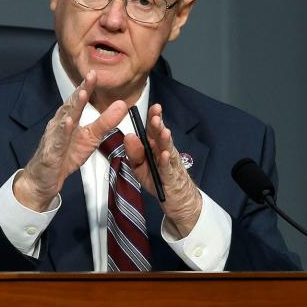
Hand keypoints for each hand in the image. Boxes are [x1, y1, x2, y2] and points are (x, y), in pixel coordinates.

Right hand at [14, 70, 127, 210]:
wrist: (44, 179)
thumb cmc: (66, 155)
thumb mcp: (91, 138)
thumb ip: (106, 122)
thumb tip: (123, 105)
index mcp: (70, 119)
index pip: (79, 100)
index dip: (87, 86)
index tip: (95, 73)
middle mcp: (60, 124)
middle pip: (71, 105)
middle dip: (81, 90)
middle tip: (91, 76)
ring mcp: (54, 137)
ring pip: (64, 119)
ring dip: (73, 106)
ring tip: (82, 94)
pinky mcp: (51, 152)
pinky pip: (57, 141)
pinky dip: (62, 131)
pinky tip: (68, 122)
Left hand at [124, 103, 202, 235]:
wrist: (177, 199)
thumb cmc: (158, 179)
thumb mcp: (140, 167)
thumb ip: (134, 153)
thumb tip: (128, 136)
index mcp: (155, 147)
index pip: (154, 130)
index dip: (154, 118)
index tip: (154, 107)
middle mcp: (164, 152)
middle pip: (161, 137)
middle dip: (158, 127)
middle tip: (155, 117)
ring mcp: (170, 165)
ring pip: (167, 150)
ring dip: (164, 141)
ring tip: (163, 131)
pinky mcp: (171, 179)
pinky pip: (168, 170)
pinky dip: (166, 162)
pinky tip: (164, 155)